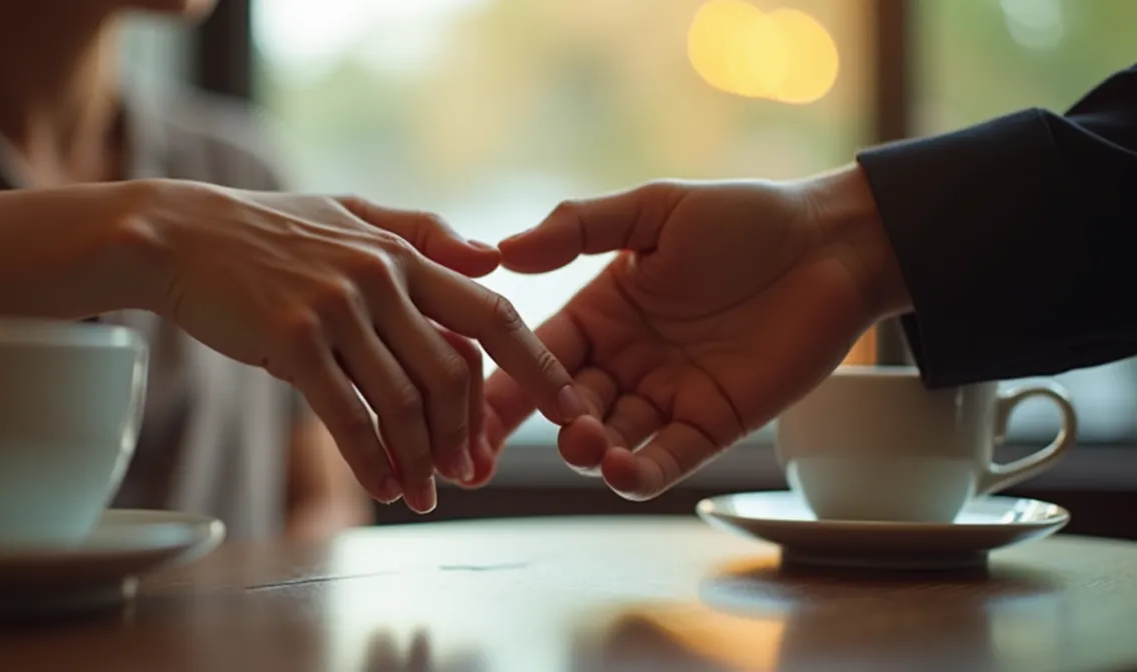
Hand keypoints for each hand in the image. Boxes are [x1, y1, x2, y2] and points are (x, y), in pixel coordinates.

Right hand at [121, 179, 587, 512]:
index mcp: (404, 252)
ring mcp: (338, 308)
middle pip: (454, 372)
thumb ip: (424, 232)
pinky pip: (349, 416)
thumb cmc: (267, 230)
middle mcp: (381, 278)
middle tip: (469, 473)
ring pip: (405, 402)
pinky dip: (372, 461)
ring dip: (422, 459)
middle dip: (469, 433)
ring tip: (424, 494)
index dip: (537, 367)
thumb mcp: (352, 212)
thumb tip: (493, 260)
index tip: (568, 410)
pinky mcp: (293, 339)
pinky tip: (382, 487)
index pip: (493, 314)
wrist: (179, 235)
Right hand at [481, 166, 906, 498]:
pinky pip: (666, 458)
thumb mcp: (653, 212)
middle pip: (566, 407)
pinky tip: (623, 469)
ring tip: (589, 445)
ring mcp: (667, 396)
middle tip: (549, 427)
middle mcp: (625, 361)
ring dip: (592, 451)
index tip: (469, 408)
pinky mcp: (712, 424)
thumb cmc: (744, 219)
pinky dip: (640, 471)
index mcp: (601, 314)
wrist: (831, 245)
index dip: (504, 383)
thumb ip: (579, 230)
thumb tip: (504, 252)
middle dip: (549, 425)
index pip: (537, 355)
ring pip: (612, 440)